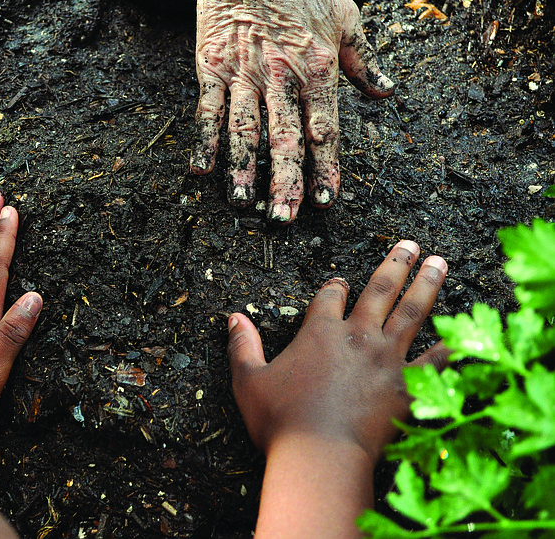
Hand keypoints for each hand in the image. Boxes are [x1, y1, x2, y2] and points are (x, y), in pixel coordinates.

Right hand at [191, 0, 393, 221]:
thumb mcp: (347, 19)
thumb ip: (365, 61)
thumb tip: (386, 93)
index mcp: (317, 70)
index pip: (323, 129)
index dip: (324, 168)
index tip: (326, 200)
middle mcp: (281, 77)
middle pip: (284, 139)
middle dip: (285, 182)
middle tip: (284, 217)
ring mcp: (243, 74)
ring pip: (245, 129)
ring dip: (243, 169)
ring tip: (243, 201)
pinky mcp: (212, 67)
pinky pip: (207, 109)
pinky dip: (204, 140)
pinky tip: (202, 169)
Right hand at [227, 240, 448, 463]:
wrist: (320, 455)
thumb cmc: (280, 420)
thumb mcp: (248, 381)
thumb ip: (242, 346)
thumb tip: (233, 318)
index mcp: (319, 332)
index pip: (329, 297)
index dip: (334, 286)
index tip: (340, 281)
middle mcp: (357, 336)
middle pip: (379, 291)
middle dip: (394, 265)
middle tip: (409, 244)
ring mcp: (387, 359)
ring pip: (411, 313)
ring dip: (426, 285)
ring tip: (438, 262)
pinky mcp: (409, 386)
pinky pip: (437, 361)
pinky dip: (452, 346)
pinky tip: (466, 332)